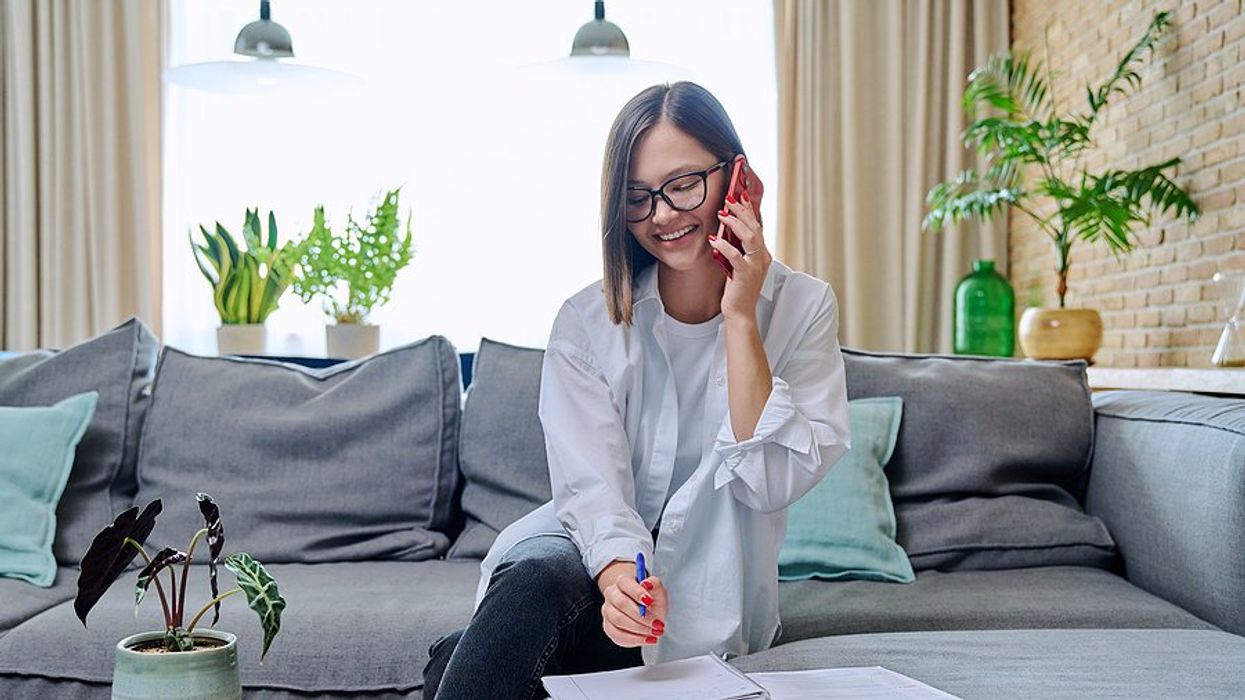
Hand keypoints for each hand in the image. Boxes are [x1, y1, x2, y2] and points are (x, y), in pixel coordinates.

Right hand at [595, 560, 667, 647]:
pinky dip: (634, 638)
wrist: (647, 615)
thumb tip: (648, 583)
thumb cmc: (651, 602)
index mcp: (623, 582)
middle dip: (641, 615)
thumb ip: (655, 585)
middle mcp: (612, 595)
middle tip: (657, 623)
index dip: (637, 592)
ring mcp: (608, 611)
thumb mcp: (658, 592)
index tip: (650, 601)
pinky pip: (617, 635)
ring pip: (618, 620)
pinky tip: (647, 638)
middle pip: (621, 603)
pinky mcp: (609, 627)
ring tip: (655, 632)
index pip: (624, 583)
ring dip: (639, 628)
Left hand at [710, 190, 770, 322]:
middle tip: (729, 198)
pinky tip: (714, 240)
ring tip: (723, 213)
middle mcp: (762, 258)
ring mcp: (756, 266)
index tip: (740, 195)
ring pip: (750, 237)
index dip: (749, 209)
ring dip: (735, 223)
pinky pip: (736, 256)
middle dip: (742, 210)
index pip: (757, 226)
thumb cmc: (737, 290)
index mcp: (762, 254)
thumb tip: (725, 232)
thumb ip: (737, 249)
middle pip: (755, 227)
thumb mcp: (738, 265)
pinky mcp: (746, 275)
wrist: (740, 313)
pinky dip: (725, 246)